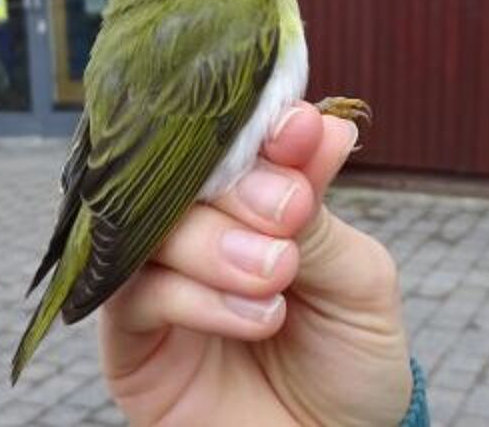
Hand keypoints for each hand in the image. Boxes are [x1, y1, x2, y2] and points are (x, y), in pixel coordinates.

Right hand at [99, 101, 411, 425]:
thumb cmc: (350, 364)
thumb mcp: (358, 283)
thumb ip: (321, 216)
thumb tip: (321, 124)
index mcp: (255, 201)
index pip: (241, 141)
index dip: (264, 124)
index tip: (299, 129)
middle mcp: (200, 229)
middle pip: (185, 172)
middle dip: (242, 184)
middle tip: (290, 213)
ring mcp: (160, 278)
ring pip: (152, 225)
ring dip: (218, 242)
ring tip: (277, 275)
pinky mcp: (130, 336)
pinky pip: (135, 293)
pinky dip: (196, 296)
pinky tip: (256, 316)